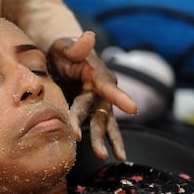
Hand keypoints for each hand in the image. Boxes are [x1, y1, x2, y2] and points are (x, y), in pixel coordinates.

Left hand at [48, 32, 137, 160]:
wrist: (60, 59)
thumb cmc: (63, 51)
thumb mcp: (64, 46)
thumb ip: (76, 47)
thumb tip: (89, 36)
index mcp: (97, 73)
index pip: (108, 86)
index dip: (119, 97)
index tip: (133, 108)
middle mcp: (102, 90)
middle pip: (99, 112)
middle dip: (98, 132)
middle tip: (98, 152)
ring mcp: (98, 103)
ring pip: (103, 124)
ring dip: (104, 141)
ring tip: (106, 157)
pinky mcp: (92, 112)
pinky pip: (99, 128)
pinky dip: (103, 141)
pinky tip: (108, 156)